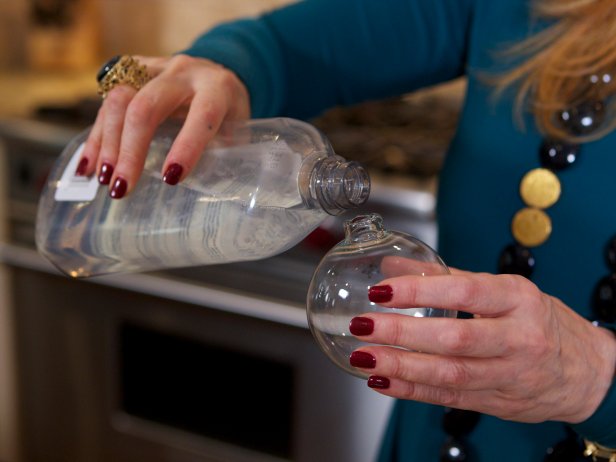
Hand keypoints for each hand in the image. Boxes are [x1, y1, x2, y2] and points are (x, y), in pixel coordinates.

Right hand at [78, 54, 250, 196]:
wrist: (217, 70)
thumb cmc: (228, 111)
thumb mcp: (237, 131)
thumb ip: (224, 156)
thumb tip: (203, 193)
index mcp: (217, 88)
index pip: (202, 114)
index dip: (187, 147)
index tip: (170, 179)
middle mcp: (183, 73)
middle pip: (147, 105)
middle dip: (131, 149)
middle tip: (121, 187)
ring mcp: (154, 68)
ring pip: (119, 99)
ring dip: (107, 143)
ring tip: (103, 179)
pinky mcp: (131, 72)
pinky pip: (105, 101)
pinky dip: (96, 137)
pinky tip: (88, 165)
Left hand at [350, 270, 615, 423]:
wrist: (586, 371)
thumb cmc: (539, 321)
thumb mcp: (504, 290)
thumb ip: (446, 276)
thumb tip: (392, 267)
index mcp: (518, 299)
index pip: (465, 291)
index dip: (420, 291)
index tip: (381, 290)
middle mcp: (518, 338)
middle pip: (456, 339)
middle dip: (403, 333)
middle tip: (362, 325)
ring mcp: (510, 375)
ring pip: (451, 375)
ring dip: (402, 367)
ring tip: (364, 357)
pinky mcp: (499, 402)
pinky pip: (450, 399)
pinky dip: (413, 391)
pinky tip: (383, 381)